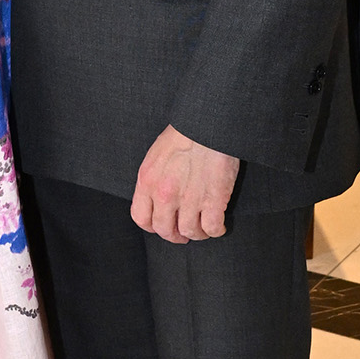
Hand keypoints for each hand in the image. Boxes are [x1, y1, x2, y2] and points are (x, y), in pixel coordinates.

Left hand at [131, 125, 238, 243]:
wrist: (209, 123)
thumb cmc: (186, 132)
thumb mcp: (157, 155)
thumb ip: (154, 178)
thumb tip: (157, 197)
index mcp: (148, 181)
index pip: (141, 218)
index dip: (153, 226)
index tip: (163, 226)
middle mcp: (165, 194)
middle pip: (165, 230)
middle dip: (175, 235)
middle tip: (184, 234)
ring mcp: (189, 199)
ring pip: (190, 232)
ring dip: (198, 234)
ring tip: (204, 229)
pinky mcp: (213, 200)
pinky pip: (212, 228)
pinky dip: (216, 230)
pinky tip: (218, 225)